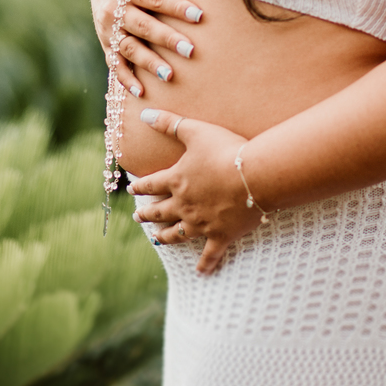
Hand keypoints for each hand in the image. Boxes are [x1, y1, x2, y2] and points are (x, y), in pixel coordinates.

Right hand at [91, 0, 202, 97]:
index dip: (176, 7)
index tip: (199, 16)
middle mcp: (114, 10)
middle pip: (143, 26)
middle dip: (166, 39)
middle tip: (190, 50)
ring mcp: (109, 31)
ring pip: (129, 48)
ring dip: (149, 63)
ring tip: (169, 75)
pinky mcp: (107, 46)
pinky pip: (115, 65)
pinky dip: (126, 79)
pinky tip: (141, 93)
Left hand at [127, 108, 265, 273]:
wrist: (254, 176)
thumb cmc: (226, 150)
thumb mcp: (195, 130)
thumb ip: (169, 123)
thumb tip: (144, 113)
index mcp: (176, 180)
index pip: (150, 185)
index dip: (139, 187)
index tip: (131, 191)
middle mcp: (183, 205)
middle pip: (159, 212)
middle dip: (147, 214)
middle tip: (138, 217)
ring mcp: (201, 223)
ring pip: (176, 234)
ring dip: (164, 237)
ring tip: (156, 239)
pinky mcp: (220, 236)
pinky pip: (210, 254)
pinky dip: (204, 264)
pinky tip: (200, 272)